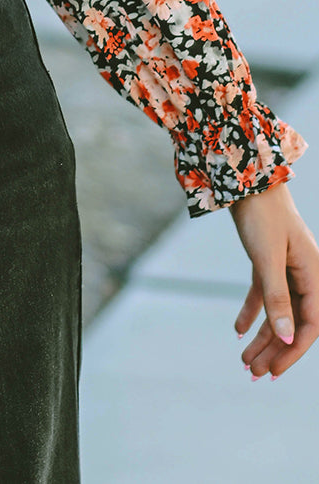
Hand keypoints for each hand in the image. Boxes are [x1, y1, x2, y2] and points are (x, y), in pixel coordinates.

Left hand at [229, 180, 318, 376]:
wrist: (245, 176)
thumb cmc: (260, 213)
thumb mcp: (267, 259)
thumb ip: (277, 298)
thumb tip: (288, 339)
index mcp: (314, 274)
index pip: (310, 325)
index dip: (292, 352)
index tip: (273, 372)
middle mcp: (304, 273)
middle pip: (293, 322)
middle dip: (275, 350)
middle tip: (254, 374)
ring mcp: (286, 267)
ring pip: (278, 311)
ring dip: (263, 336)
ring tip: (245, 360)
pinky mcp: (267, 259)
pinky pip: (263, 294)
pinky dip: (253, 312)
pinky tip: (239, 330)